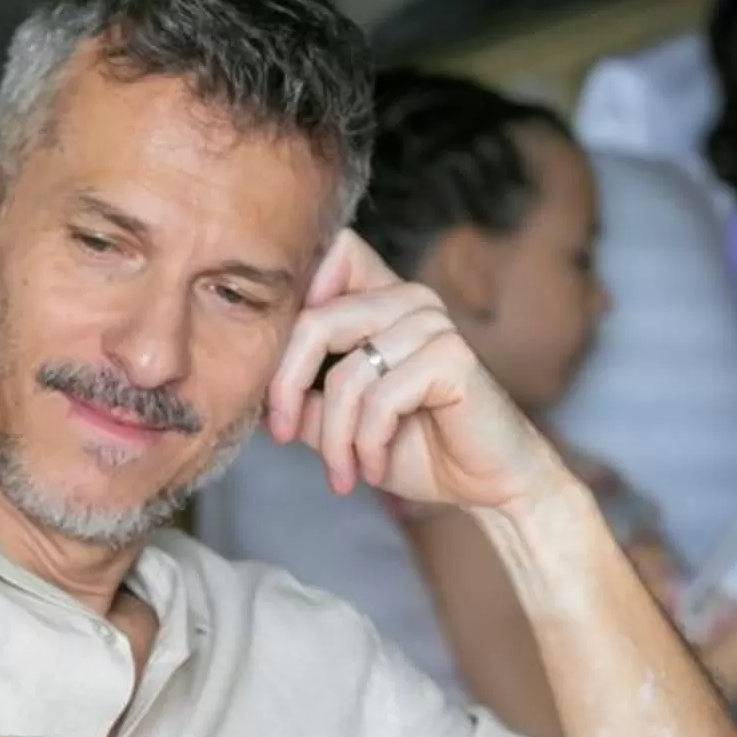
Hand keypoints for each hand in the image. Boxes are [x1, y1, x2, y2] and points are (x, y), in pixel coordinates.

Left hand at [266, 232, 566, 516]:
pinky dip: (367, 444)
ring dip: (336, 436)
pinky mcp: (452, 357)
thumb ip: (303, 397)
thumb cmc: (420, 448)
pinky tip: (371, 468)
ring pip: (347, 373)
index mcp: (383, 299)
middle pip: (316, 318)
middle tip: (282, 434)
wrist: (488, 483)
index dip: (293, 294)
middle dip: (287, 386)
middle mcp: (409, 299)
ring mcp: (433, 324)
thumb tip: (248, 385)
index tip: (277, 366)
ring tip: (342, 471)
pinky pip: (381, 399)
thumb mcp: (343, 423)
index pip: (331, 253)